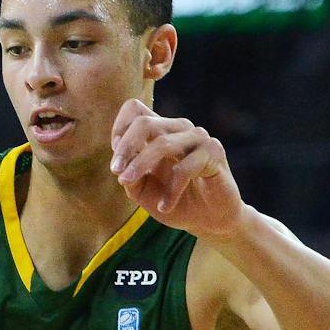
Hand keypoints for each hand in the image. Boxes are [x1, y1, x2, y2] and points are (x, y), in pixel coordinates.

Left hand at [110, 99, 245, 238]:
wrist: (206, 219)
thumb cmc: (170, 199)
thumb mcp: (141, 191)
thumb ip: (128, 176)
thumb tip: (119, 166)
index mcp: (159, 132)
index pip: (135, 110)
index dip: (119, 129)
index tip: (116, 158)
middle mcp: (178, 129)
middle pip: (145, 123)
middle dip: (126, 148)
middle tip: (116, 172)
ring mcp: (197, 138)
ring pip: (163, 143)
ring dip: (141, 165)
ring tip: (130, 186)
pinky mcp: (214, 152)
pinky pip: (185, 167)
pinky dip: (171, 190)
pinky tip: (165, 207)